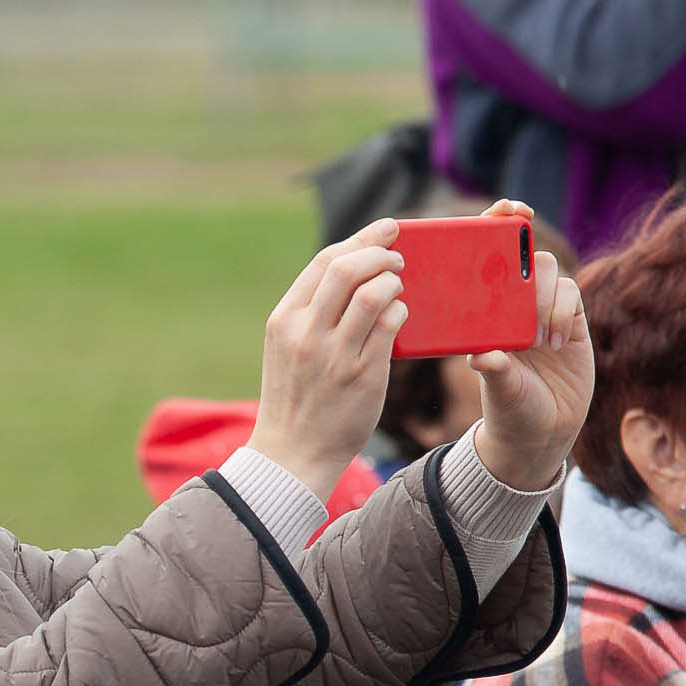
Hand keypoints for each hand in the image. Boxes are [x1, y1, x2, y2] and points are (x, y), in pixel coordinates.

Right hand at [251, 221, 408, 499]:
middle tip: (398, 255)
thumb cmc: (295, 400)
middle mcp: (305, 333)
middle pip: (346, 268)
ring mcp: (334, 354)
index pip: (322, 262)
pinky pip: (389, 325)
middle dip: (379, 251)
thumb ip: (310, 315)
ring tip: (400, 284)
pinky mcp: (362, 375)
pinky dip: (400, 310)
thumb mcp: (286, 350)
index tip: (383, 231)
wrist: (292, 455)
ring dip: (393, 280)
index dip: (359, 239)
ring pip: (372, 293)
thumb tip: (352, 276)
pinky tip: (401, 314)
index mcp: (284, 320)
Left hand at [468, 200, 592, 490]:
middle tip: (520, 244)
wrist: (544, 434)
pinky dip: (561, 308)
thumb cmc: (511, 411)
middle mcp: (510, 304)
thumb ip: (495, 372)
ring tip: (536, 338)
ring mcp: (541, 309)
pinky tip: (555, 340)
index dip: (494, 226)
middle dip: (520, 243)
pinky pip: (569, 292)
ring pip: (546, 272)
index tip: (504, 211)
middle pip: (520, 255)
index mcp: (481, 312)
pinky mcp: (571, 319)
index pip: (483, 259)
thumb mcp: (500, 393)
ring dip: (540, 294)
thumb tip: (482, 354)